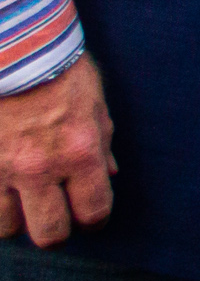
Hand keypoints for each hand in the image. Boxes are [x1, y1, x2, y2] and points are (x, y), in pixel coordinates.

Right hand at [0, 53, 115, 247]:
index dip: (94, 221)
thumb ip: (101, 143)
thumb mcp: (94, 103)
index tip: (89, 218)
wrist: (13, 47)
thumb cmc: (59, 69)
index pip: (93, 211)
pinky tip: (1, 190)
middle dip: (55, 230)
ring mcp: (1, 168)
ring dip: (17, 219)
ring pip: (7, 228)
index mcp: (79, 152)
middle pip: (49, 233)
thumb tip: (108, 174)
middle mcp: (40, 167)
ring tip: (22, 201)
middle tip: (55, 216)